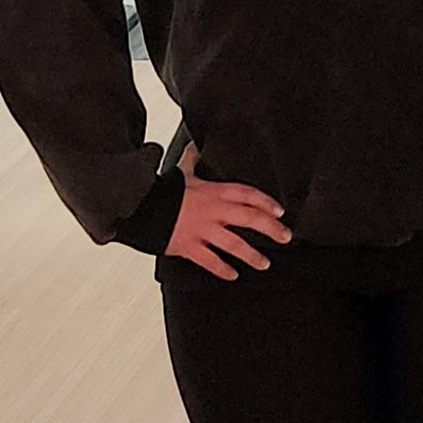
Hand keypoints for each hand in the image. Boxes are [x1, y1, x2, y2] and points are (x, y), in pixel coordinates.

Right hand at [166, 145, 288, 280]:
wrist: (137, 206)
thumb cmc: (162, 191)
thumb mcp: (181, 173)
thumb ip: (191, 161)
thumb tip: (194, 146)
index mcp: (213, 192)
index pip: (248, 195)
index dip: (266, 202)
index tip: (280, 211)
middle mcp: (212, 211)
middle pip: (250, 219)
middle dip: (271, 229)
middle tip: (285, 237)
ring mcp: (202, 230)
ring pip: (234, 244)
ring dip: (252, 255)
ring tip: (264, 263)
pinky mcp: (188, 246)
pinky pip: (210, 261)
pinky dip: (222, 270)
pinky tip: (233, 275)